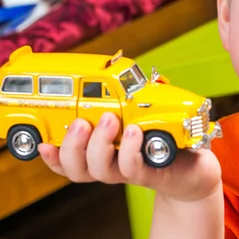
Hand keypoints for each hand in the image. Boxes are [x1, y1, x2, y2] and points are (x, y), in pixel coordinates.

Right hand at [38, 113, 221, 201]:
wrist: (195, 167)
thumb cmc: (163, 138)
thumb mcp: (139, 116)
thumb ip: (123, 99)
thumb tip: (112, 64)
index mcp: (101, 151)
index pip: (66, 159)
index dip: (52, 155)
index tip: (42, 144)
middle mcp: (110, 163)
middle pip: (75, 167)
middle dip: (71, 146)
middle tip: (79, 123)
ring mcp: (129, 170)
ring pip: (100, 169)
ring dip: (98, 144)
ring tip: (108, 120)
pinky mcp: (151, 173)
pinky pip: (133, 167)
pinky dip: (130, 150)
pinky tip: (134, 131)